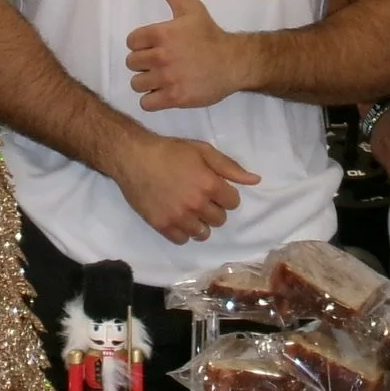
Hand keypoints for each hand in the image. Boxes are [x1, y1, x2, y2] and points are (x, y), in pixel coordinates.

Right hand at [109, 128, 258, 244]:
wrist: (134, 157)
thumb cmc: (170, 151)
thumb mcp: (202, 150)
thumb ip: (230, 167)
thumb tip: (255, 180)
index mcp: (209, 184)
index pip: (233, 202)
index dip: (226, 194)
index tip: (215, 188)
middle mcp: (196, 204)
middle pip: (220, 219)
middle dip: (214, 208)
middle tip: (201, 197)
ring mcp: (179, 217)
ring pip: (203, 233)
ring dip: (201, 223)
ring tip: (190, 210)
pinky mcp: (162, 226)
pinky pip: (183, 240)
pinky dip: (184, 231)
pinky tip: (178, 218)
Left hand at [125, 0, 247, 109]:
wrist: (234, 62)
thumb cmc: (210, 34)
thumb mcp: (190, 7)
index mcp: (162, 33)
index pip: (131, 42)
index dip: (141, 44)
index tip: (154, 45)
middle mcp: (162, 56)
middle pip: (132, 63)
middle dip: (143, 63)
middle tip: (160, 62)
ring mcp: (168, 78)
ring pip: (137, 83)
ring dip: (146, 82)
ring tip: (161, 78)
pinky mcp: (175, 98)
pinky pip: (147, 103)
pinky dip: (152, 99)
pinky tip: (163, 92)